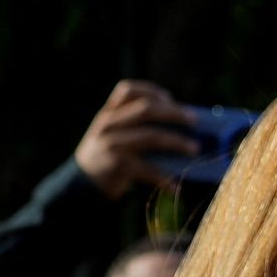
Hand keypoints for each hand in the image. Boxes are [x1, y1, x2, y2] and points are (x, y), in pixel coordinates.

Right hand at [73, 80, 200, 198]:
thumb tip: (184, 129)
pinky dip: (165, 178)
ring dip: (177, 142)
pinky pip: (148, 169)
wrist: (82, 184)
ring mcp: (112, 144)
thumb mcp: (115, 136)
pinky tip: (176, 187)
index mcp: (109, 113)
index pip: (127, 90)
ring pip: (151, 137)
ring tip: (195, 149)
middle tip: (195, 121)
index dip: (151, 91)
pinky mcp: (117, 165)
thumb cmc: (109, 158)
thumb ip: (137, 128)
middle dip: (174, 113)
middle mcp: (109, 124)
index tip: (170, 98)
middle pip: (146, 110)